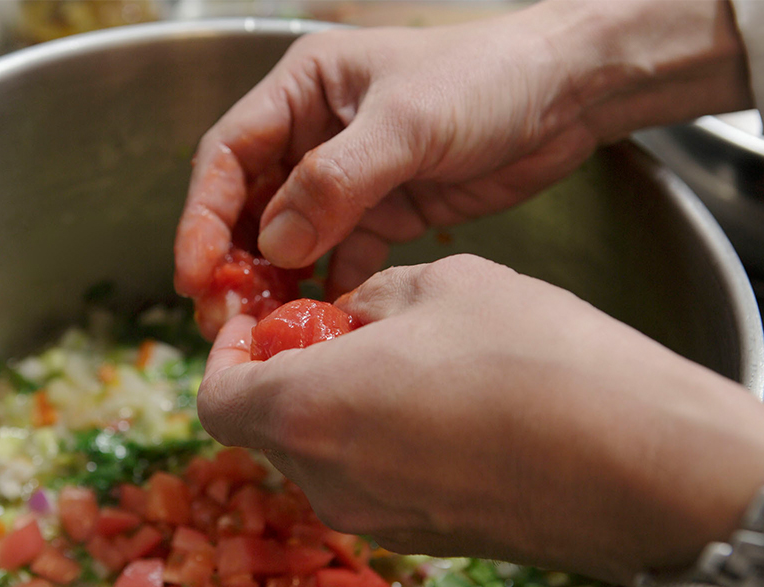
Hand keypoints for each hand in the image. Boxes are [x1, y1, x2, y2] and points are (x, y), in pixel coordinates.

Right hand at [174, 0, 750, 301]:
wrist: (567, 95)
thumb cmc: (486, 79)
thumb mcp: (406, 122)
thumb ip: (335, 182)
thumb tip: (275, 245)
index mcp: (303, 91)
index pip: (229, 155)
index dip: (203, 215)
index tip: (195, 272)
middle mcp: (314, 135)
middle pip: (251, 204)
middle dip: (235, 260)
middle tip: (226, 318)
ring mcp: (349, 179)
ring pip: (291, 238)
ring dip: (276, 283)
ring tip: (265, 330)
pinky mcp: (385, 214)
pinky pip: (340, 258)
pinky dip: (328, 289)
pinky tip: (323, 323)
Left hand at [196, 255, 763, 585]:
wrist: (643, 462)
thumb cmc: (534, 357)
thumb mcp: (440, 284)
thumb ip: (366, 299)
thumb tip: (348, 314)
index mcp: (306, 411)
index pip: (216, 397)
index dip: (226, 354)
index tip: (257, 321)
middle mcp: (327, 481)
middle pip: (267, 427)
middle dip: (286, 372)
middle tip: (335, 326)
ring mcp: (375, 519)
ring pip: (320, 455)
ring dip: (335, 405)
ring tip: (400, 358)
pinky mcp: (423, 537)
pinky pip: (370, 481)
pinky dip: (376, 440)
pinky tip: (440, 403)